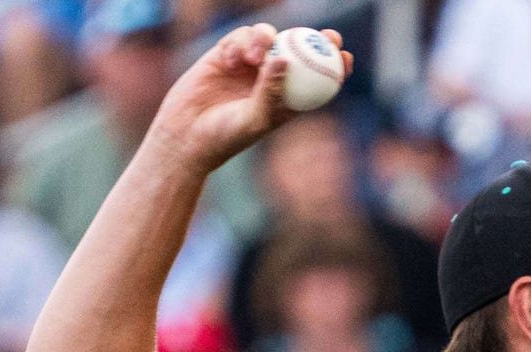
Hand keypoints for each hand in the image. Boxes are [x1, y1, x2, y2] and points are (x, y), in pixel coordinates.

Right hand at [143, 25, 341, 175]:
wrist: (186, 135)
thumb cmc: (225, 137)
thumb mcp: (254, 119)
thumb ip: (270, 91)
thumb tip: (285, 60)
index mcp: (285, 99)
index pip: (316, 80)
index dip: (333, 67)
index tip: (345, 58)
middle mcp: (269, 79)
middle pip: (299, 52)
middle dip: (316, 40)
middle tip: (328, 35)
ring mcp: (248, 65)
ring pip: (269, 38)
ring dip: (267, 38)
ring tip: (256, 56)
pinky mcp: (226, 54)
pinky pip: (241, 37)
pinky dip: (242, 43)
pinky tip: (234, 59)